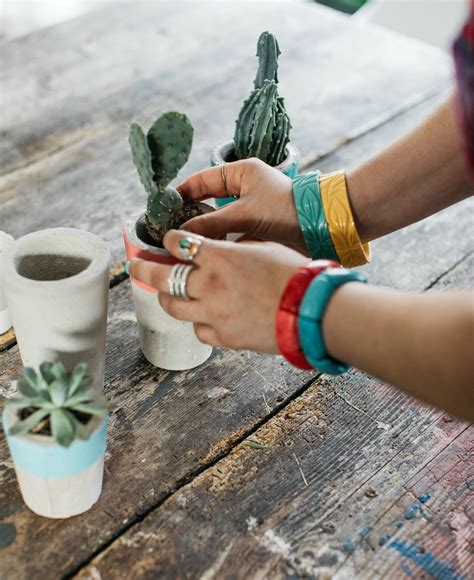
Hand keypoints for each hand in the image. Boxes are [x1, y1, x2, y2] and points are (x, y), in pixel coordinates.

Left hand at [129, 230, 307, 352]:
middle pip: (162, 276)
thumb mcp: (263, 247)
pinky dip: (198, 322)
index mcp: (219, 256)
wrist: (311, 310)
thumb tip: (224, 249)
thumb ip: (235, 248)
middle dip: (144, 268)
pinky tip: (204, 317)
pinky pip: (198, 329)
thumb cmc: (294, 274)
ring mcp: (213, 313)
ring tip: (165, 294)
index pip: (178, 243)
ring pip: (173, 306)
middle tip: (135, 265)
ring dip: (166, 297)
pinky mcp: (223, 336)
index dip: (169, 240)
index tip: (167, 241)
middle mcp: (209, 284)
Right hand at [177, 158, 308, 254]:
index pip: (202, 179)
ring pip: (218, 218)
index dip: (182, 192)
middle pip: (207, 200)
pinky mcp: (256, 227)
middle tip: (169, 228)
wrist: (322, 227)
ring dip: (204, 230)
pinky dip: (219, 240)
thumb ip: (211, 223)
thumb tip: (181, 234)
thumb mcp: (245, 213)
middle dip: (190, 214)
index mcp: (242, 172)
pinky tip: (205, 251)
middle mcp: (244, 188)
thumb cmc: (286, 210)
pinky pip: (230, 232)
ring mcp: (250, 208)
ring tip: (183, 242)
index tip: (164, 207)